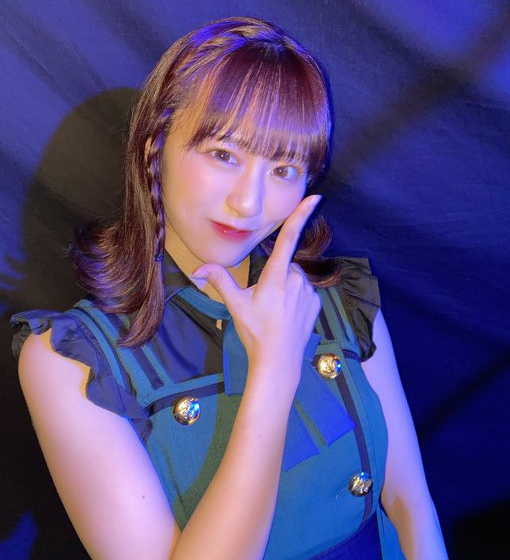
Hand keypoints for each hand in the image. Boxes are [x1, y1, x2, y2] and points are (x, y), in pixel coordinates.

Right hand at [191, 196, 322, 391]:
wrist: (278, 361)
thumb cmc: (255, 332)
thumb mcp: (234, 305)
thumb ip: (219, 281)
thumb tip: (197, 269)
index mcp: (277, 276)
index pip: (289, 238)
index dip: (301, 215)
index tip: (315, 198)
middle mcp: (296, 280)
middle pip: (285, 265)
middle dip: (275, 276)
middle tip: (263, 301)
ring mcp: (308, 292)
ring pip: (294, 279)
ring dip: (285, 288)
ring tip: (274, 312)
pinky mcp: (316, 304)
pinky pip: (304, 292)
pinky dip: (295, 298)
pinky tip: (286, 316)